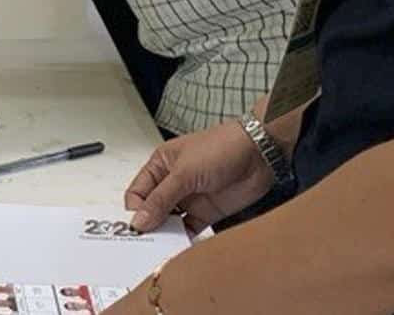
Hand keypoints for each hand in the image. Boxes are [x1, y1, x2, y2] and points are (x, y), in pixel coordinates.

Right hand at [124, 121, 273, 233]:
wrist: (258, 154)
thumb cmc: (221, 147)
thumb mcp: (184, 172)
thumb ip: (161, 199)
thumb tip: (139, 221)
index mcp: (160, 165)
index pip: (137, 193)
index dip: (135, 210)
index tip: (138, 227)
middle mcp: (172, 182)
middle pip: (151, 210)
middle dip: (148, 225)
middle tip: (148, 242)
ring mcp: (189, 198)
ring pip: (168, 223)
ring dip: (166, 235)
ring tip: (164, 246)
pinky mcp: (205, 213)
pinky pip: (188, 230)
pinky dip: (183, 240)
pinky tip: (180, 247)